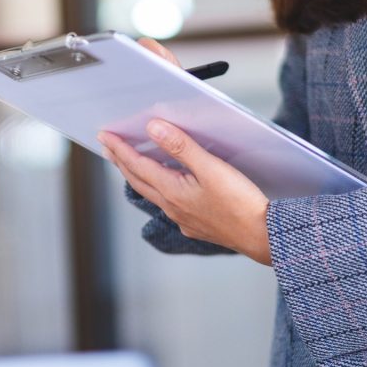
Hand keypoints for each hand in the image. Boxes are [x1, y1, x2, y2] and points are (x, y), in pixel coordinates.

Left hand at [98, 118, 271, 266]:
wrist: (262, 236)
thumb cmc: (241, 204)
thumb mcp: (211, 168)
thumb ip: (181, 147)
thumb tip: (154, 129)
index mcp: (172, 191)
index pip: (137, 165)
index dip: (119, 149)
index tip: (104, 136)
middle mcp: (172, 207)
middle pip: (138, 181)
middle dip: (121, 162)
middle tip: (108, 147)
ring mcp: (183, 219)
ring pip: (152, 193)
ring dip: (138, 176)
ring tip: (130, 164)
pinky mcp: (196, 225)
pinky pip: (168, 204)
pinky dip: (159, 189)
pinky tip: (165, 188)